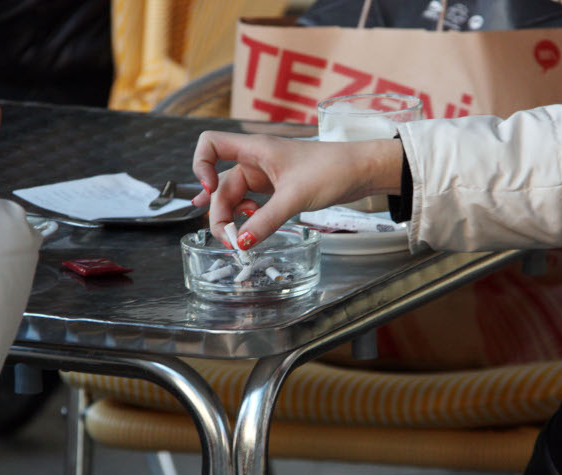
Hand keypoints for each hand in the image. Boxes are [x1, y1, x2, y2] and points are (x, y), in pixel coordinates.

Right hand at [192, 131, 403, 248]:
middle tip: (230, 241)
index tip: (208, 190)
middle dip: (219, 212)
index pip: (210, 144)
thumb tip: (240, 243)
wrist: (361, 170)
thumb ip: (265, 221)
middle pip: (220, 184)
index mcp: (254, 149)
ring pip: (234, 196)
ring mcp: (264, 175)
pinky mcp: (275, 188)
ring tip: (237, 239)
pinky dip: (245, 218)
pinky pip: (250, 203)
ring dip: (231, 218)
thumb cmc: (332, 170)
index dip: (200, 165)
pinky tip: (248, 228)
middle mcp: (254, 160)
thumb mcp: (295, 197)